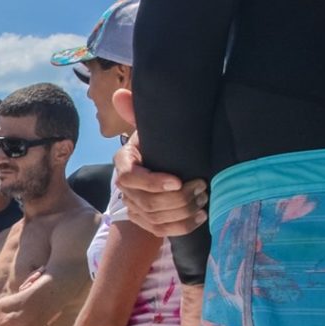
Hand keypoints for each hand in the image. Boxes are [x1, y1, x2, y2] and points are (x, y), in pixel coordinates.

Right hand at [111, 94, 208, 237]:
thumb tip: (120, 94)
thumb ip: (136, 111)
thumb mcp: (149, 126)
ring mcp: (134, 207)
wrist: (161, 161)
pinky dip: (182, 226)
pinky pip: (161, 231)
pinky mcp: (146, 222)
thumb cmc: (158, 142)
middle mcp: (124, 188)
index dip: (153, 182)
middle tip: (202, 186)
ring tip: (204, 198)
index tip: (178, 179)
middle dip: (178, 197)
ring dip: (183, 210)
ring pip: (155, 218)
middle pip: (146, 202)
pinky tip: (200, 216)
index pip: (131, 178)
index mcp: (123, 163)